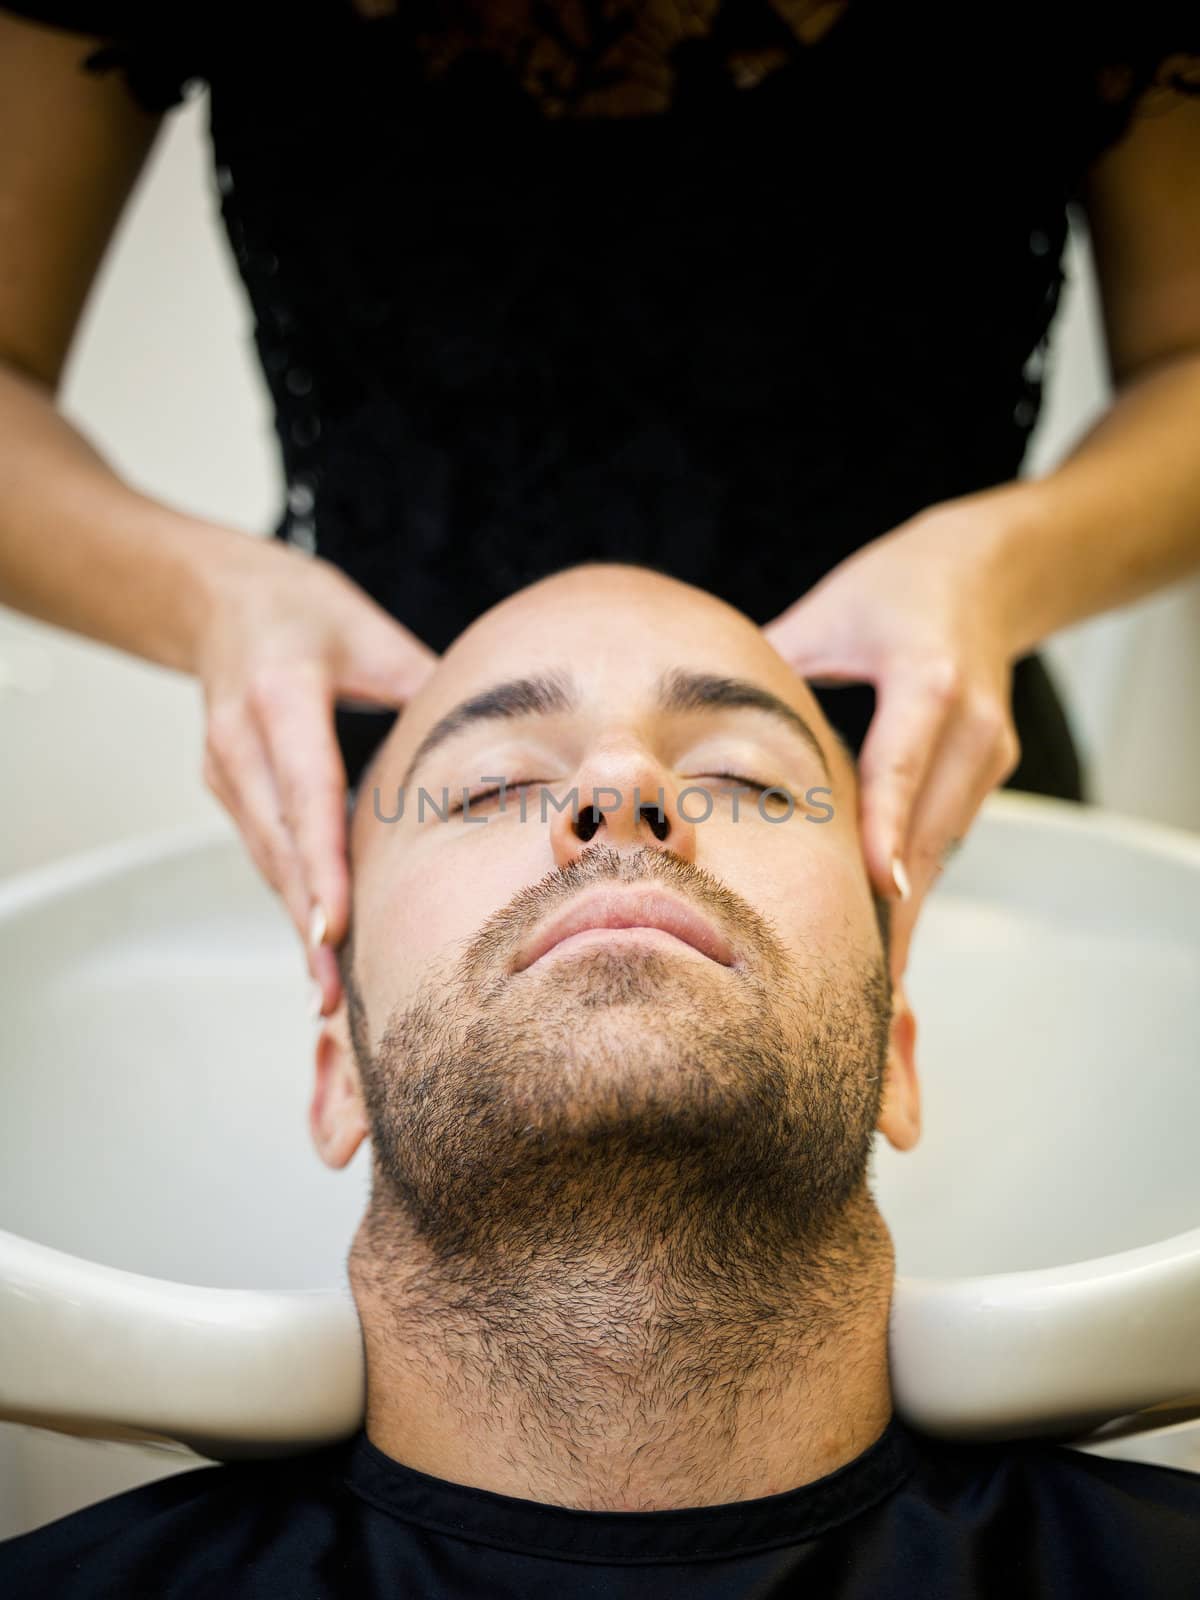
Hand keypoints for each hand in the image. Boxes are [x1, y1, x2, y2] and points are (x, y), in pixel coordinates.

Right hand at [193, 536, 437, 1015]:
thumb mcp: (371, 635)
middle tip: (336, 997)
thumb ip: (429, 691)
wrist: (217, 599)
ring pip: (268, 859)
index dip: (321, 868)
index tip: (334, 932)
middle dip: (307, 924)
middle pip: (279, 846)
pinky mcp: (225, 786)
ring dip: (298, 924)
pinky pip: (265, 850)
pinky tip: (319, 947)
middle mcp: (240, 739)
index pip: (306, 794)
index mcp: (281, 695)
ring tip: (330, 995)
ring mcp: (224, 768)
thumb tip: (508, 743)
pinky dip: (293, 897)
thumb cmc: (306, 612)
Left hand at [761, 488, 1026, 981]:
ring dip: (903, 917)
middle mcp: (972, 723)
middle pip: (928, 831)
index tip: (878, 895)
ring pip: (937, 851)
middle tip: (864, 989)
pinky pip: (941, 842)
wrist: (987, 577)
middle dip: (897, 913)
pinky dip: (908, 890)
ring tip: (871, 991)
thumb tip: (678, 711)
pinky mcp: (989, 774)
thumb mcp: (825, 615)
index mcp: (928, 678)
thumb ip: (767, 668)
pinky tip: (881, 946)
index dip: (887, 830)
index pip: (901, 765)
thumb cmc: (888, 590)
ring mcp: (989, 753)